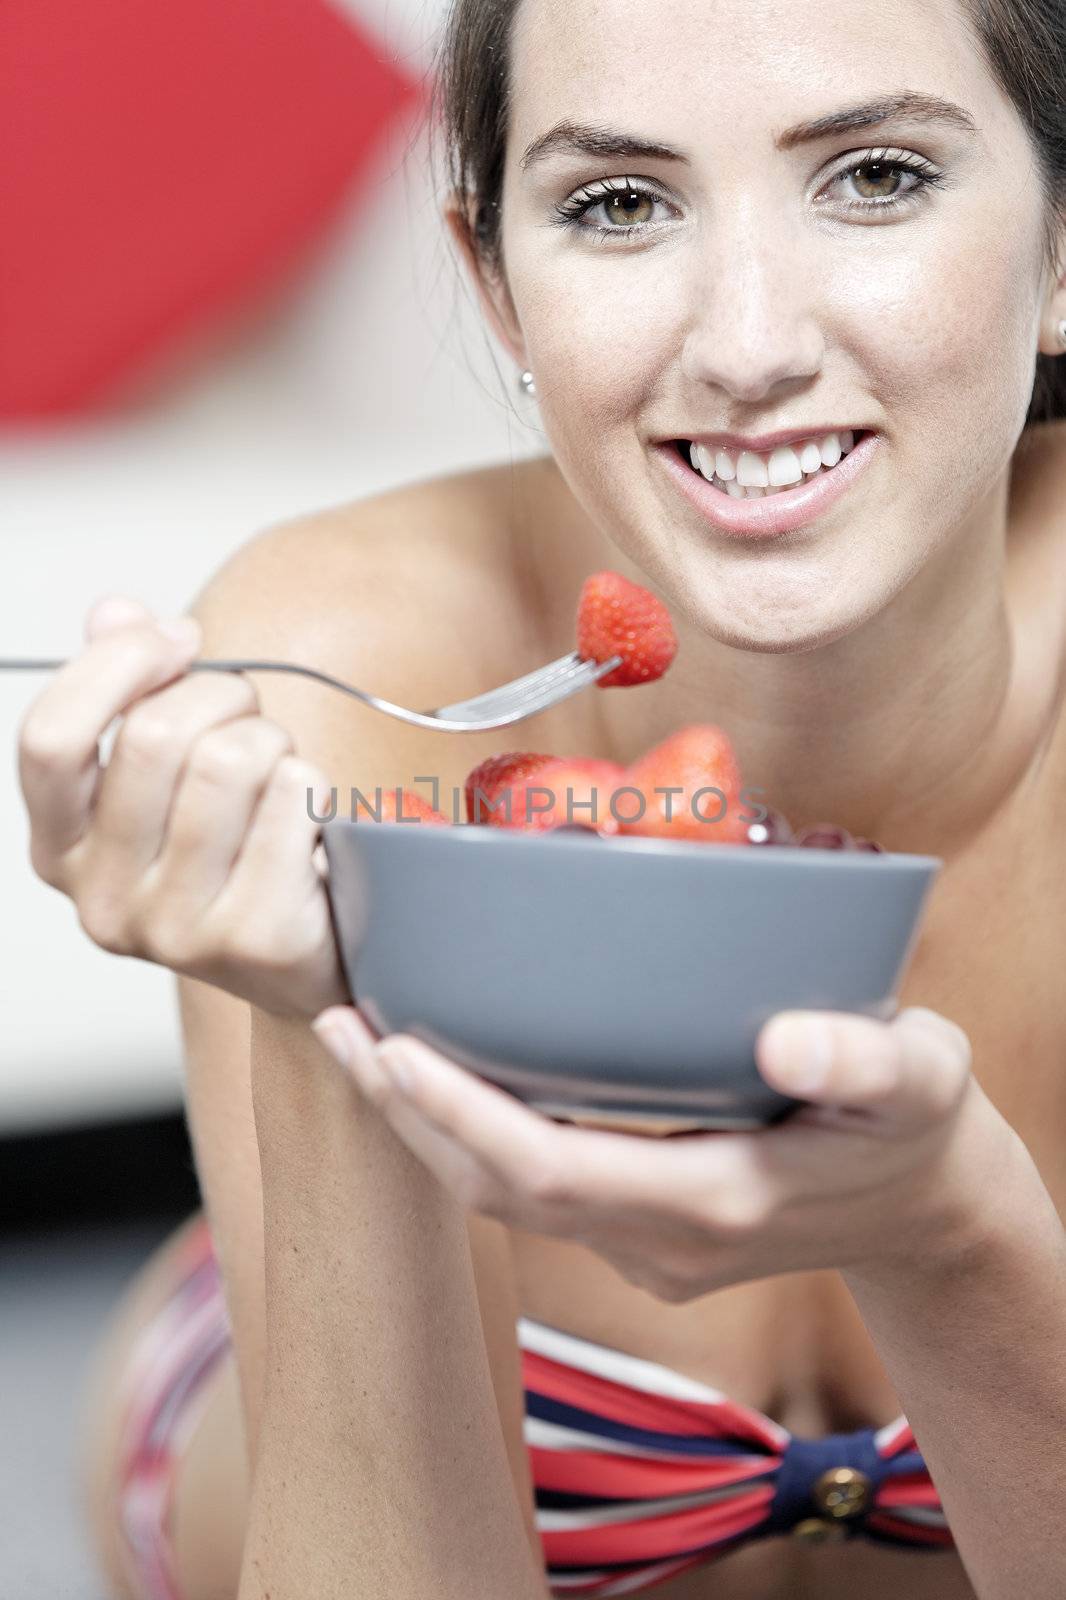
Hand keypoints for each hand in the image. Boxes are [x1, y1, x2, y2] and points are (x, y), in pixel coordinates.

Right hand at [17, 593, 348, 1018]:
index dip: (117, 665)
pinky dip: (312, 788)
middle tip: (250, 717)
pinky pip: (292, 801)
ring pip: (231, 762)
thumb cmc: (232, 852)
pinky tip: (307, 823)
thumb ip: (130, 692)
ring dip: (273, 742)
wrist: (301, 966)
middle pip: (156, 738)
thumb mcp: (167, 773)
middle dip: (223, 697)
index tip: (179, 638)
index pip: (49, 738)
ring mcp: (177, 932)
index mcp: (59, 850)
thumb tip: (113, 612)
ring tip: (278, 773)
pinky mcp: (256, 939)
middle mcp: (103, 901)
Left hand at [310, 1001, 999, 1300]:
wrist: (922, 1208)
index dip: (461, 1115)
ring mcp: (644, 1244)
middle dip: (406, 1114)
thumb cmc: (914, 1127)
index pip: (551, 1171)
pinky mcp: (640, 1228)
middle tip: (335, 1023)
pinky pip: (532, 1187)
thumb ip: (867, 1059)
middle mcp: (661, 1236)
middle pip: (497, 1189)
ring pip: (503, 1195)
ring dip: (423, 1124)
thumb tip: (786, 1036)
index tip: (393, 1047)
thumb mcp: (924, 1078)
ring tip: (359, 1039)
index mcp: (716, 1199)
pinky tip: (439, 1072)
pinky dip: (470, 1131)